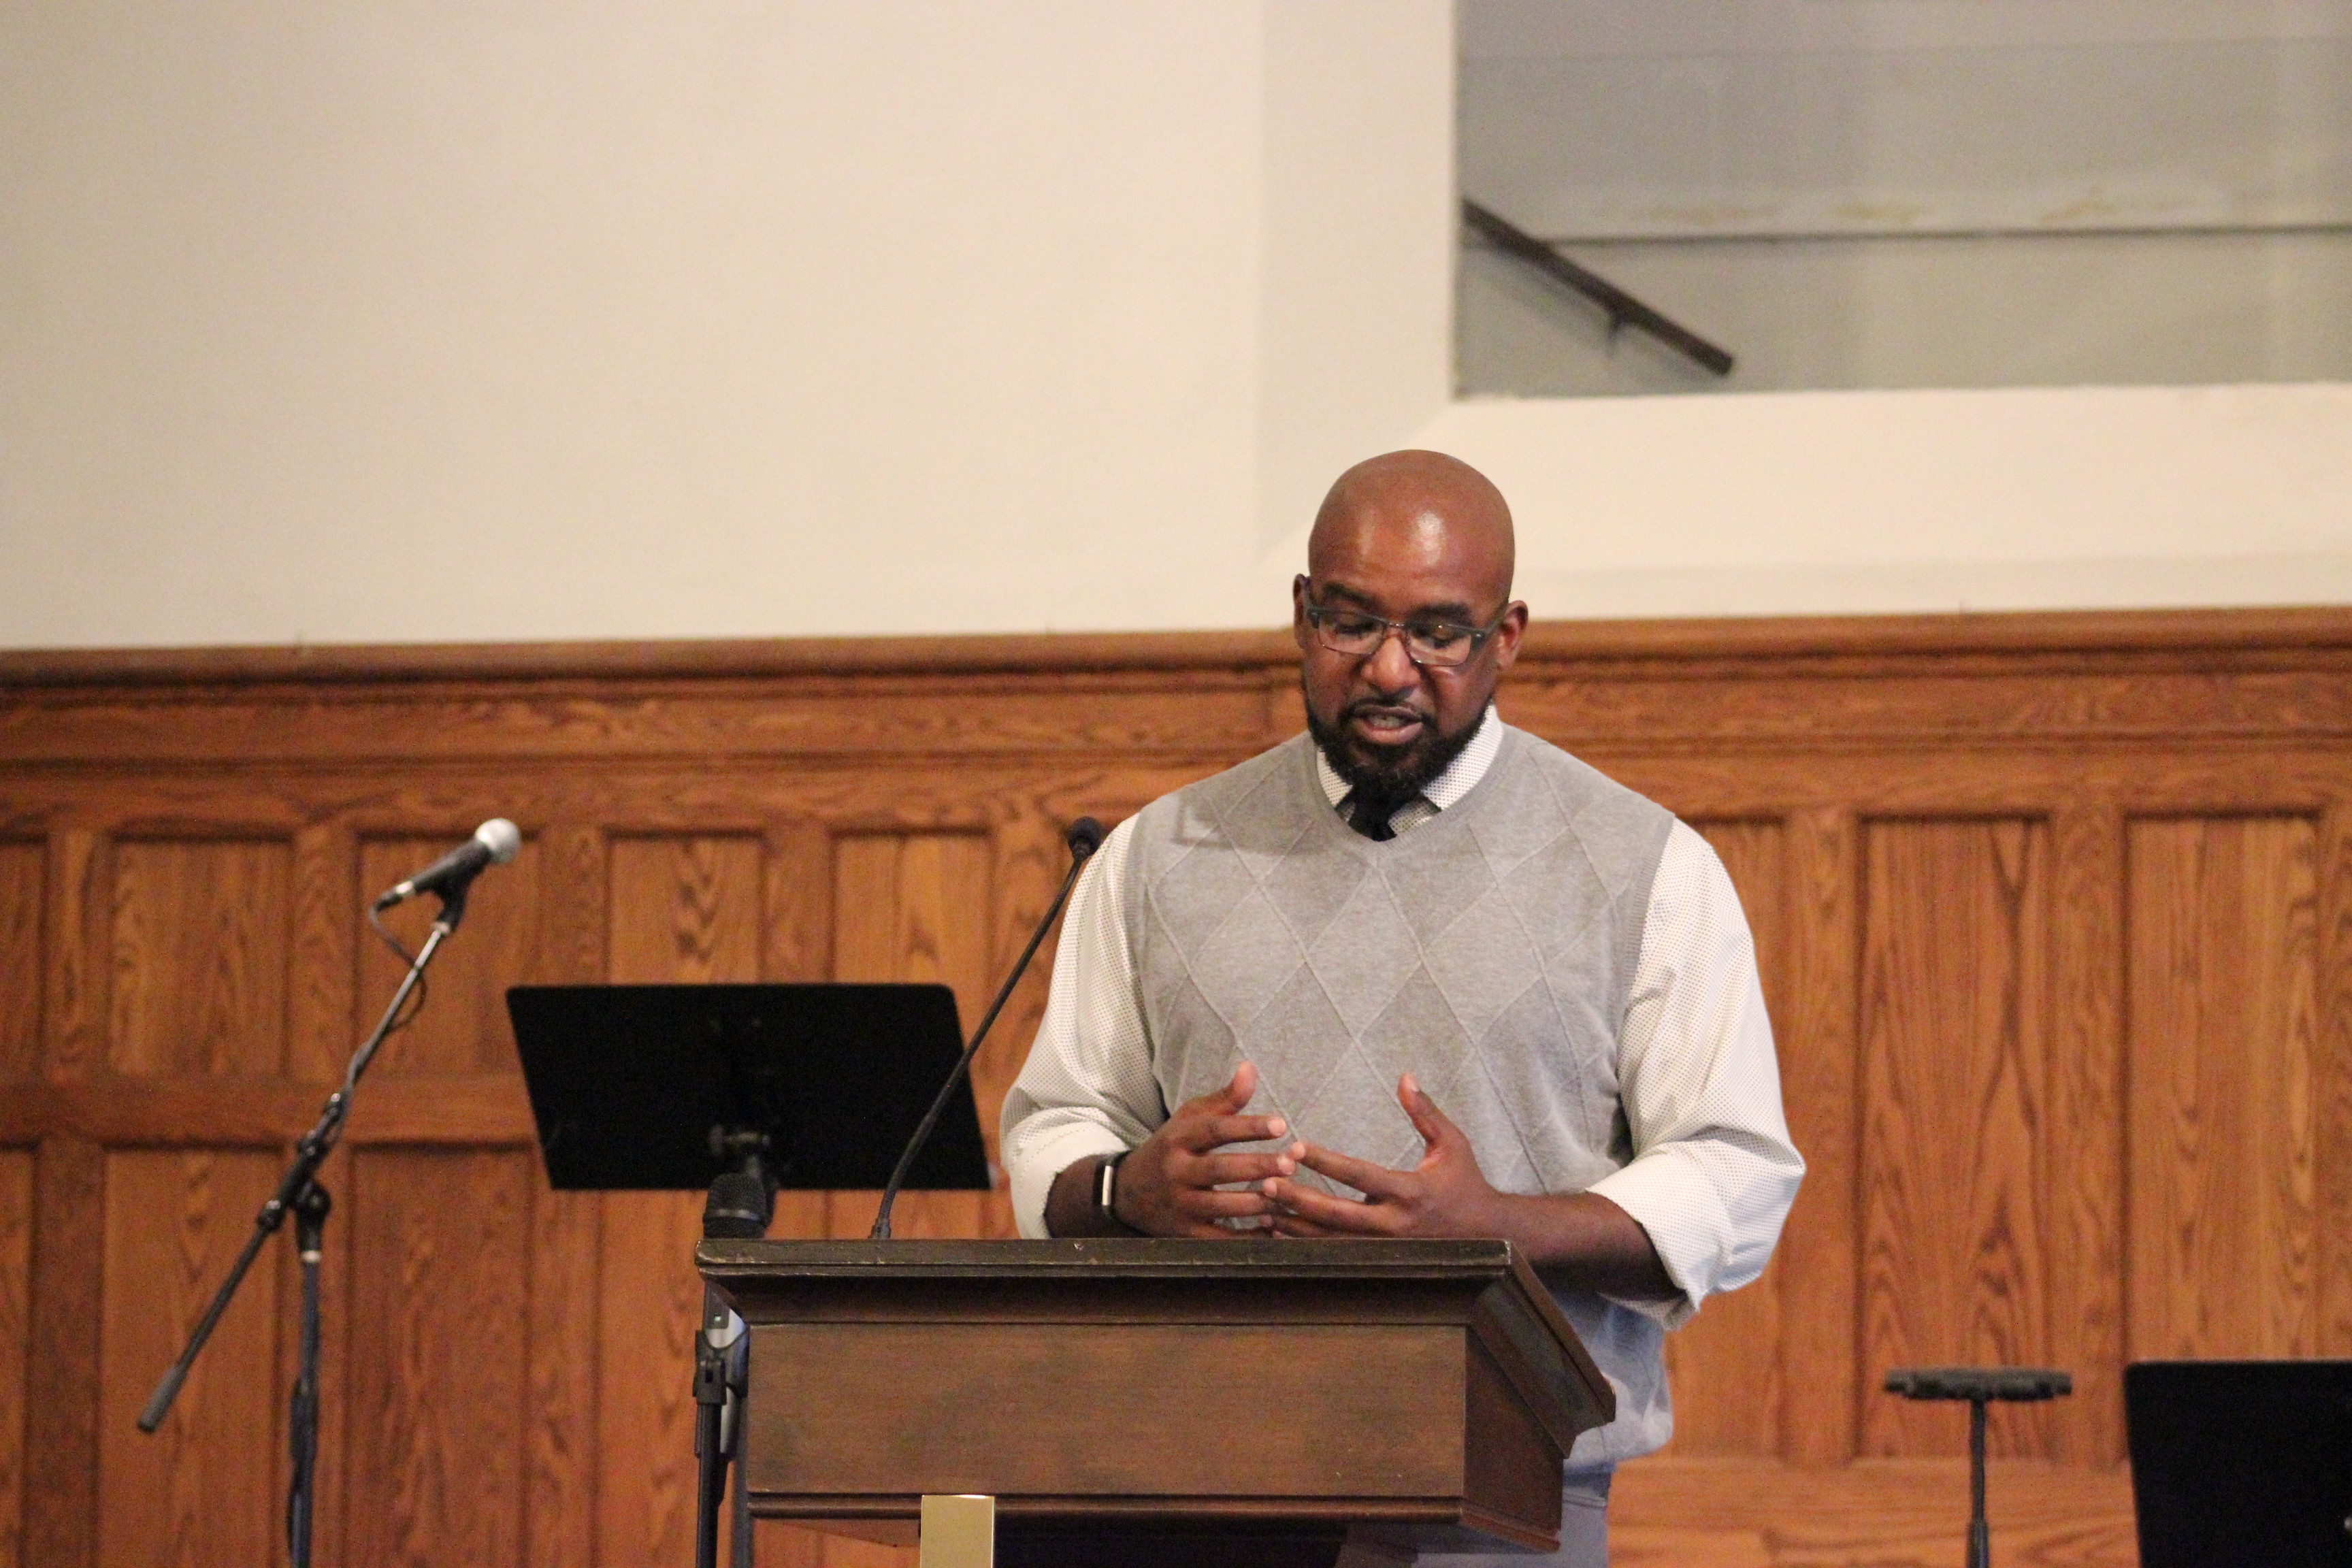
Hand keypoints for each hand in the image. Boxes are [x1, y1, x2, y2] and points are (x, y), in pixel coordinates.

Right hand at [1046, 1062, 1303, 1238]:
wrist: (1128, 1193)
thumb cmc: (1171, 1148)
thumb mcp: (1190, 1119)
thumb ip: (1224, 1099)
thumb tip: (1250, 1068)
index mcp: (1179, 1139)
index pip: (1214, 1131)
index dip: (1247, 1127)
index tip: (1280, 1125)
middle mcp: (1177, 1172)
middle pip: (1219, 1170)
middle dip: (1256, 1167)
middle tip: (1290, 1164)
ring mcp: (1180, 1205)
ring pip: (1221, 1207)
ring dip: (1256, 1204)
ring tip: (1287, 1198)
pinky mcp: (1185, 1234)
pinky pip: (1219, 1239)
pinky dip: (1247, 1238)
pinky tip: (1273, 1231)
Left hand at [1264, 1074, 1504, 1239]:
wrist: (1488, 1233)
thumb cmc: (1466, 1181)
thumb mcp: (1452, 1143)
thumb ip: (1425, 1112)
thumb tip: (1405, 1077)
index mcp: (1411, 1191)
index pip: (1360, 1175)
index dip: (1326, 1162)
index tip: (1295, 1147)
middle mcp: (1395, 1224)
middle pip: (1338, 1215)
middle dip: (1300, 1200)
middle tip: (1266, 1184)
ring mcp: (1387, 1248)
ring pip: (1333, 1242)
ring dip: (1296, 1228)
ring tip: (1261, 1211)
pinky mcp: (1380, 1260)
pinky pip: (1337, 1256)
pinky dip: (1307, 1247)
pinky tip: (1278, 1235)